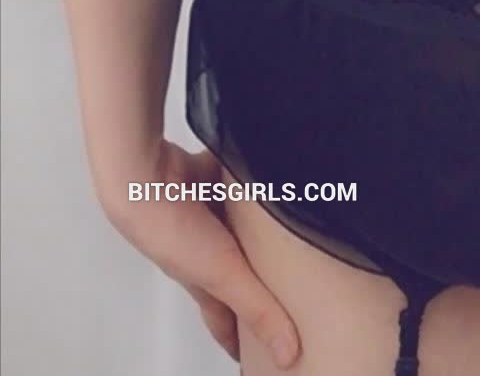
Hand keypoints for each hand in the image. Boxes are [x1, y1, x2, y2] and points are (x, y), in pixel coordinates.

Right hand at [102, 135, 300, 368]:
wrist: (144, 179)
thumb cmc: (172, 233)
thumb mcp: (224, 276)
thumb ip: (258, 310)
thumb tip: (288, 354)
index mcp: (205, 279)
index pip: (224, 317)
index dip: (238, 335)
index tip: (255, 353)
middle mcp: (202, 246)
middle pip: (233, 264)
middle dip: (256, 271)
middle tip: (286, 278)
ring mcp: (203, 210)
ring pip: (235, 220)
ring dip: (255, 221)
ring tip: (287, 217)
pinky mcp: (204, 175)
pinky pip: (231, 178)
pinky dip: (246, 177)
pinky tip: (268, 171)